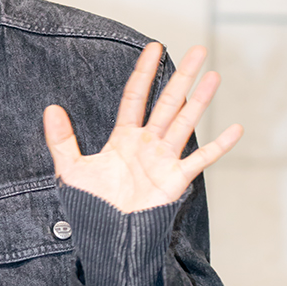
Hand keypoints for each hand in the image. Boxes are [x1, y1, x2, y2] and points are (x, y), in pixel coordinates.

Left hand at [42, 42, 243, 213]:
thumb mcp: (70, 169)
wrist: (106, 237)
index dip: (145, 72)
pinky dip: (219, 145)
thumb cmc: (90, 206)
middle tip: (198, 50)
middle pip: (168, 103)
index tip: (154, 47)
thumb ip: (61, 140)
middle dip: (182, 76)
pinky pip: (201, 159)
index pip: (136, 96)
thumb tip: (51, 108)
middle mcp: (147, 144)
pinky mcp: (175, 180)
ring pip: (186, 123)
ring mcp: (164, 160)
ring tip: (214, 76)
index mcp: (123, 138)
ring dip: (200, 100)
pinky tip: (235, 128)